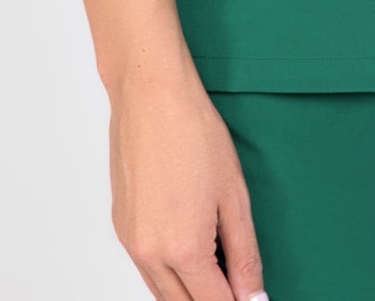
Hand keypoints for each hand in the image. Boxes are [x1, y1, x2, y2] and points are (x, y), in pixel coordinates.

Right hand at [108, 49, 268, 300]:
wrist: (150, 95)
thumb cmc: (194, 132)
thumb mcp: (234, 195)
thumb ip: (244, 254)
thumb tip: (253, 296)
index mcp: (184, 248)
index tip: (253, 299)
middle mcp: (151, 254)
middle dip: (213, 300)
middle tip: (238, 285)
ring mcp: (131, 242)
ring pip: (161, 293)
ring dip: (190, 291)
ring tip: (219, 268)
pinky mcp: (121, 228)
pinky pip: (147, 270)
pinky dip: (169, 274)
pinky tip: (191, 250)